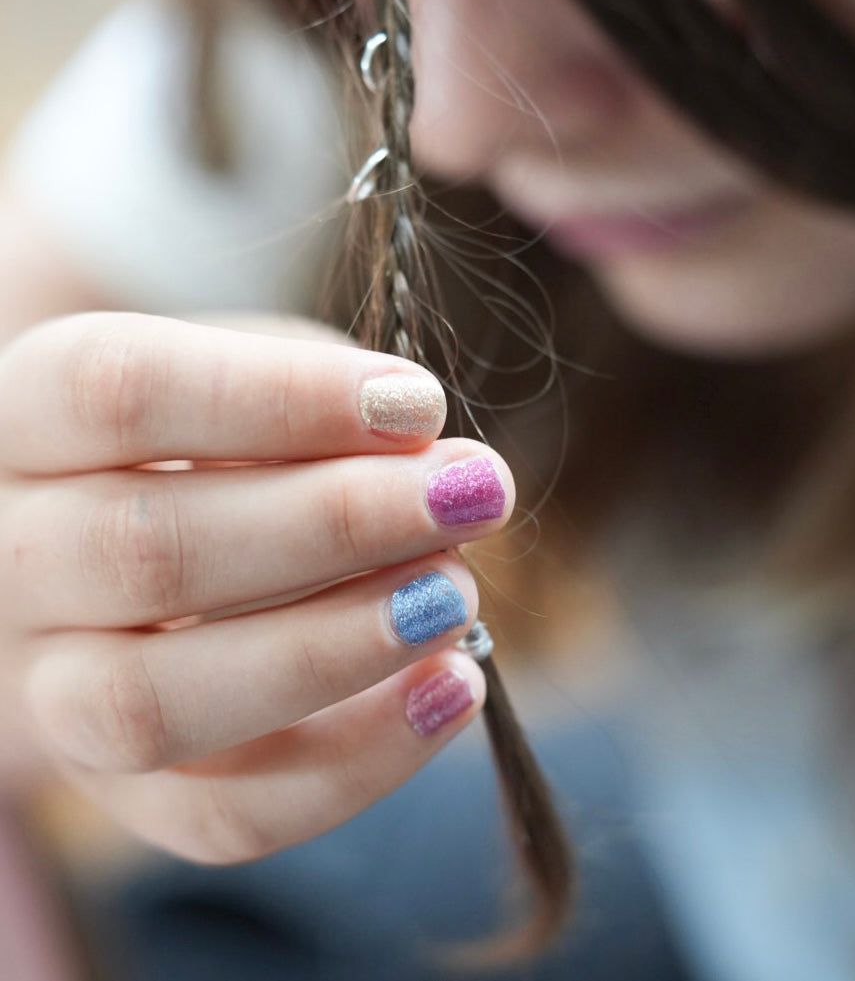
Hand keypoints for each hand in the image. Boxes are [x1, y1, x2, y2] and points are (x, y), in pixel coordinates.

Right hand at [0, 312, 512, 861]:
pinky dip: (352, 765)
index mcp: (26, 417)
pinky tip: (453, 690)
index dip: (282, 397)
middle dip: (336, 524)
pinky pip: (216, 817)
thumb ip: (322, 406)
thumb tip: (441, 471)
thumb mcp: (245, 374)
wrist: (120, 533)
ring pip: (152, 706)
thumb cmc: (208, 430)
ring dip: (335, 650)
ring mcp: (47, 690)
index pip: (119, 392)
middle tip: (471, 493)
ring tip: (458, 595)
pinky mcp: (118, 792)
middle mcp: (9, 561)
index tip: (419, 403)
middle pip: (144, 553)